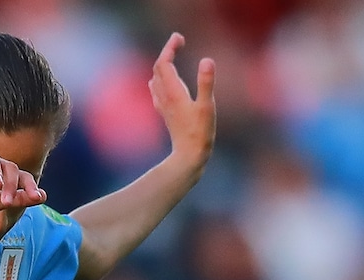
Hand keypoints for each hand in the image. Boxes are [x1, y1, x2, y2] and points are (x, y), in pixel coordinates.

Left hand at [149, 33, 215, 166]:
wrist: (188, 157)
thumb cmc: (200, 134)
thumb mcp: (207, 106)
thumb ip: (206, 82)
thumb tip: (207, 59)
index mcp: (173, 92)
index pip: (164, 63)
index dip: (169, 48)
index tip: (179, 37)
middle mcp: (165, 97)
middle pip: (158, 68)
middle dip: (167, 52)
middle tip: (179, 41)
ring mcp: (164, 106)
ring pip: (156, 80)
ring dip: (163, 65)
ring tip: (172, 55)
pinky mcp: (167, 114)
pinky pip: (158, 91)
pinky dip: (161, 80)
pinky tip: (163, 83)